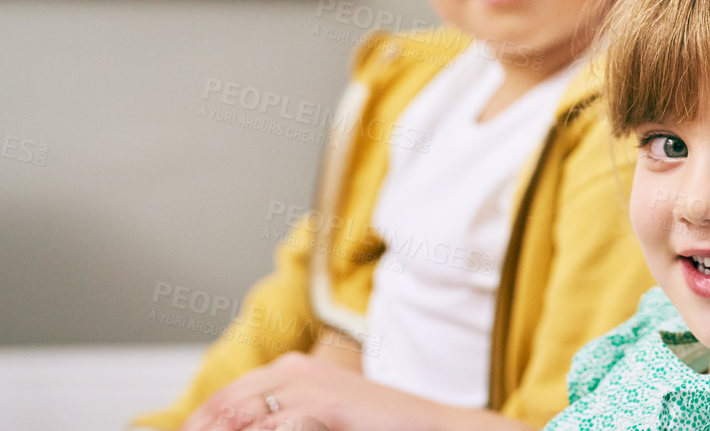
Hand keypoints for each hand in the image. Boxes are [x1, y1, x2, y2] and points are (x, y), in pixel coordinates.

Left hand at [180, 352, 431, 430]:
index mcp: (291, 370)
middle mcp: (294, 371)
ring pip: (239, 416)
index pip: (223, 400)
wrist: (428, 425)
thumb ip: (282, 422)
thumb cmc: (375, 427)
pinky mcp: (324, 406)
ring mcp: (309, 386)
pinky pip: (272, 427)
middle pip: (224, 407)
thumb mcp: (319, 421)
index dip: (195, 426)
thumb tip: (240, 428)